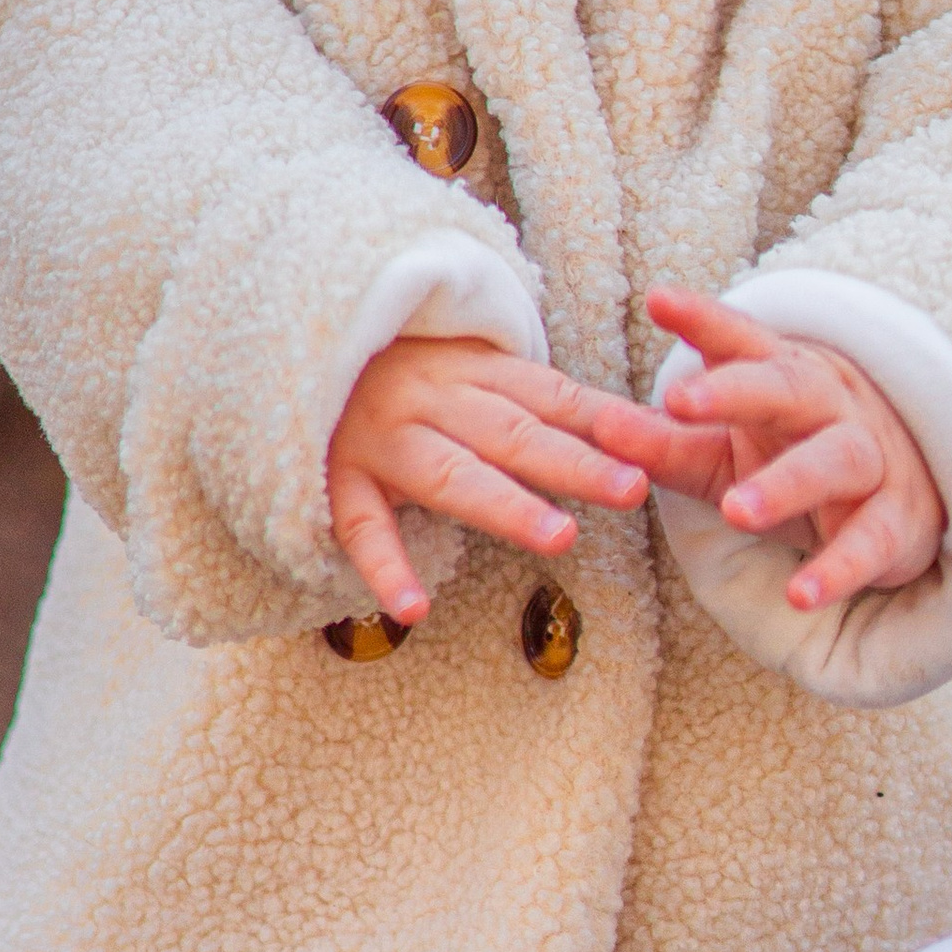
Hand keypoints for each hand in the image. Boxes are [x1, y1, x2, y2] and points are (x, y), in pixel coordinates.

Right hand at [328, 335, 656, 628]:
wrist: (294, 343)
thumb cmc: (399, 370)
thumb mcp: (465, 365)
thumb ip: (531, 398)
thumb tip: (630, 429)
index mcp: (471, 370)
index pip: (548, 395)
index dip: (602, 421)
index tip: (656, 443)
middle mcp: (431, 400)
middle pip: (512, 434)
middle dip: (574, 462)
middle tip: (631, 488)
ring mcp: (383, 441)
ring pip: (452, 475)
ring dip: (506, 506)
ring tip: (559, 537)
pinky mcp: (336, 480)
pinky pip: (363, 527)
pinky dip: (387, 568)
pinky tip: (414, 609)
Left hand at [637, 284, 945, 614]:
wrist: (907, 493)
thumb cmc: (796, 455)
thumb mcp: (725, 447)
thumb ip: (666, 440)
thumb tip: (598, 426)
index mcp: (783, 375)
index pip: (740, 340)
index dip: (702, 319)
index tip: (658, 300)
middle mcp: (830, 404)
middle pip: (787, 388)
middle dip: (735, 391)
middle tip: (680, 400)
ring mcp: (870, 458)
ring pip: (834, 459)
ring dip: (786, 483)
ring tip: (737, 510)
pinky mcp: (896, 519)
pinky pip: (870, 541)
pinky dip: (838, 567)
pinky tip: (801, 593)